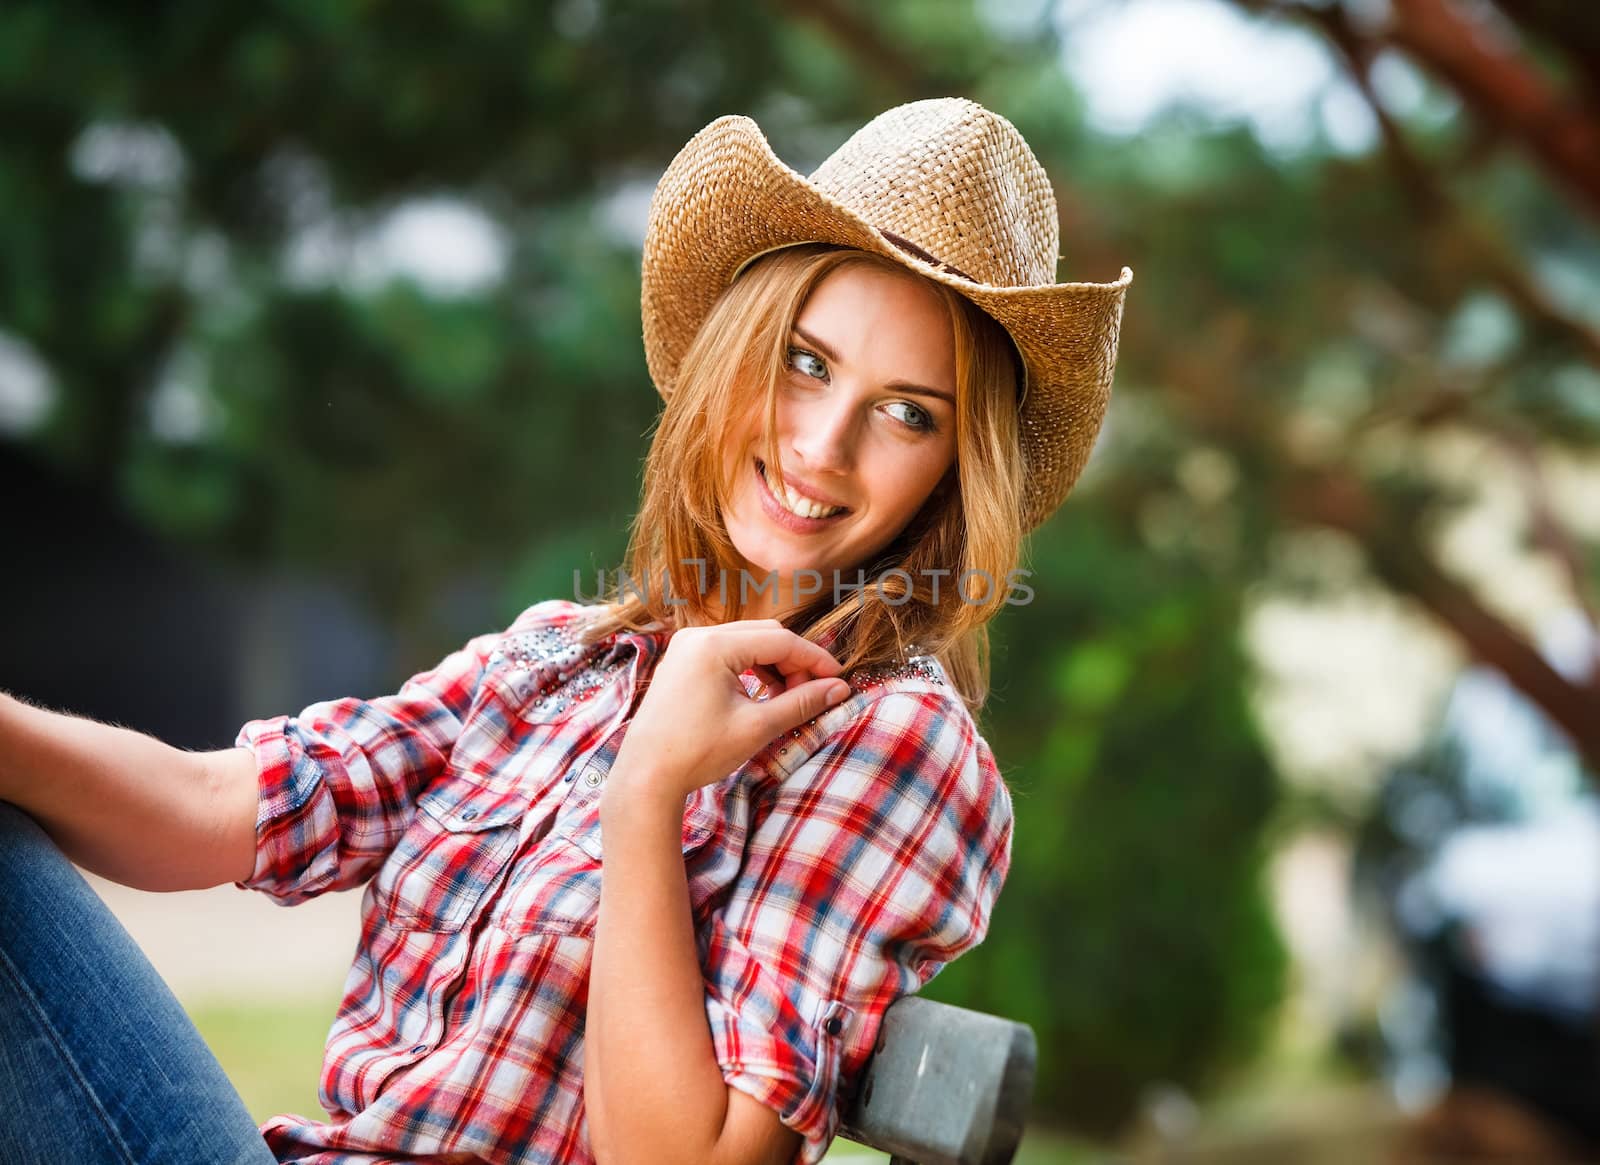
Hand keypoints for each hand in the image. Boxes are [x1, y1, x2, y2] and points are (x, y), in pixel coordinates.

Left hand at [608, 620, 850, 803]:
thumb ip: (801, 703)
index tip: (839, 679)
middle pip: (765, 635)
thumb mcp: (757, 727)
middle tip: (812, 694)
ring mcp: (687, 646)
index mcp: (714, 645)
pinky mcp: (682, 660)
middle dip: (794, 663)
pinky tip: (762, 696)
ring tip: (788, 699)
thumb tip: (838, 690)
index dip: (815, 660)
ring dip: (774, 666)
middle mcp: (698, 636)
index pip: (781, 641)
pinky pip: (728, 653)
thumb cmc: (697, 752)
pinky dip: (751, 669)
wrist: (647, 775)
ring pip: (748, 642)